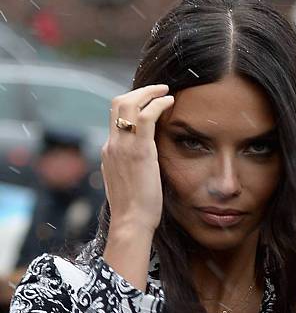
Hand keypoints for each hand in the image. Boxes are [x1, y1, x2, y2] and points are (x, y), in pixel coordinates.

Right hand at [101, 84, 174, 234]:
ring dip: (148, 92)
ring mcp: (123, 146)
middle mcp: (112, 144)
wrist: (131, 222)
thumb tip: (140, 163)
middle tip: (157, 90)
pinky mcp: (140, 151)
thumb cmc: (133, 210)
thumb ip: (128, 168)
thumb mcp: (126, 183)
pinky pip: (147, 116)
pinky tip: (170, 101)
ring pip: (128, 104)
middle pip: (117, 103)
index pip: (115, 118)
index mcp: (109, 152)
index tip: (147, 103)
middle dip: (138, 92)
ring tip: (165, 91)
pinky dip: (158, 103)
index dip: (132, 106)